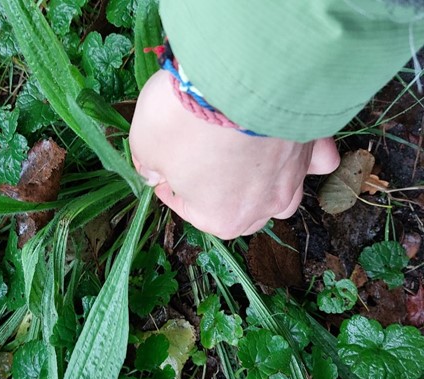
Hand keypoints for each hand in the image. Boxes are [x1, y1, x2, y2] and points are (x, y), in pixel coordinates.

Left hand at [129, 70, 339, 239]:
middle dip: (218, 196)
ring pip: (284, 197)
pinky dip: (306, 157)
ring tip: (246, 166)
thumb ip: (149, 166)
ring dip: (264, 188)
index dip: (171, 188)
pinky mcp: (313, 143)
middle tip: (199, 169)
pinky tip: (292, 143)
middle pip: (243, 213)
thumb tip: (153, 172)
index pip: (190, 210)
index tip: (161, 169)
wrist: (240, 75)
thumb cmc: (187, 120)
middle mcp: (264, 205)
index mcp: (221, 217)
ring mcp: (293, 176)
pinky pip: (317, 160)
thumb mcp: (146, 145)